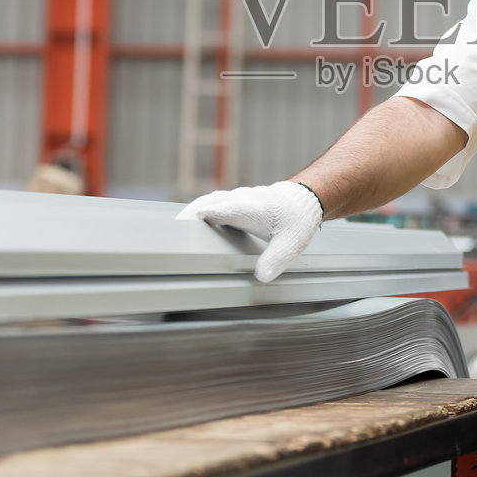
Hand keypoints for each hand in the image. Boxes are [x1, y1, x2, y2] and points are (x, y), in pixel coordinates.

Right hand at [176, 181, 323, 282]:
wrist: (305, 198)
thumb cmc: (298, 218)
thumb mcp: (292, 242)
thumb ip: (276, 259)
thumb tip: (261, 277)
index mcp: (251, 207)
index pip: (222, 208)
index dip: (204, 214)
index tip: (185, 222)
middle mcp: (240, 199)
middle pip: (208, 202)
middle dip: (189, 214)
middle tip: (171, 230)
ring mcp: (236, 198)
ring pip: (208, 201)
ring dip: (191, 212)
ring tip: (174, 230)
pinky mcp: (234, 202)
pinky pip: (213, 203)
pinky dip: (200, 211)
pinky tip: (191, 226)